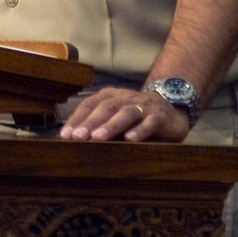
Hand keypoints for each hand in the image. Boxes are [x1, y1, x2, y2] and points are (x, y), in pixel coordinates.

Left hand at [59, 86, 191, 142]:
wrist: (172, 110)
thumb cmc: (136, 118)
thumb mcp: (116, 117)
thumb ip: (99, 125)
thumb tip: (71, 140)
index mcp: (111, 96)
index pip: (90, 104)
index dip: (77, 118)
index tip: (65, 135)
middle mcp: (126, 98)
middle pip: (106, 107)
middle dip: (90, 122)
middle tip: (77, 137)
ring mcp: (144, 106)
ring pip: (126, 113)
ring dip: (111, 125)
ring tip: (98, 138)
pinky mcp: (160, 117)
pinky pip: (150, 122)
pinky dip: (140, 130)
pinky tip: (130, 139)